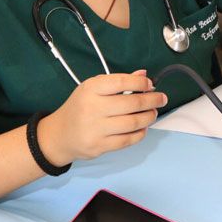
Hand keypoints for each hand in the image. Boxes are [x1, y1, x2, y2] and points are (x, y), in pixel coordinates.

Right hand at [37, 70, 167, 165]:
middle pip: (132, 103)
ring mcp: (96, 129)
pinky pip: (128, 140)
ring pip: (133, 123)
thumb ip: (118, 81)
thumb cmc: (80, 108)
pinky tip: (143, 127)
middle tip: (161, 99)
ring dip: (149, 117)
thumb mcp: (93, 89)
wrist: (59, 135)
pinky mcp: (99, 146)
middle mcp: (92, 108)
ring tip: (153, 113)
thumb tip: (144, 75)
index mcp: (91, 89)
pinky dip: (140, 133)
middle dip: (152, 100)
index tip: (151, 85)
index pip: (122, 82)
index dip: (141, 83)